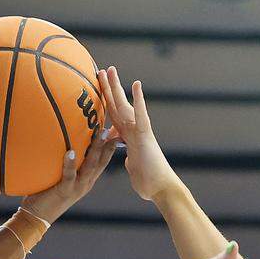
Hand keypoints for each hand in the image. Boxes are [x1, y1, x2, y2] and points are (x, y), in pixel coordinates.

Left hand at [20, 130, 119, 223]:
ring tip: (99, 135)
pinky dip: (70, 163)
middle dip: (107, 145)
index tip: (115, 132)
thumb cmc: (47, 194)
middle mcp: (85, 184)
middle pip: (100, 162)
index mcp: (87, 180)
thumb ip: (66, 164)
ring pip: (90, 167)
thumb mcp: (61, 177)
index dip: (110, 147)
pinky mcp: (64, 191)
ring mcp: (77, 188)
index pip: (102, 162)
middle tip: (111, 129)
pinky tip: (70, 152)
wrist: (38, 216)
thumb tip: (65, 143)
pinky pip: (69, 175)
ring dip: (96, 150)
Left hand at [97, 66, 181, 201]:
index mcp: (128, 137)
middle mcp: (133, 130)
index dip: (105, 102)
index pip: (113, 115)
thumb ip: (130, 159)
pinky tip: (136, 84)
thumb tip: (128, 159)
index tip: (98, 88)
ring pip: (125, 106)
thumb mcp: (133, 167)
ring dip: (117, 88)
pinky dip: (138, 100)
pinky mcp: (146, 137)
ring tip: (111, 70)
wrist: (161, 189)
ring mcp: (139, 132)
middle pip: (117, 105)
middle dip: (109, 88)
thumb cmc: (148, 181)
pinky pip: (141, 116)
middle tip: (101, 69)